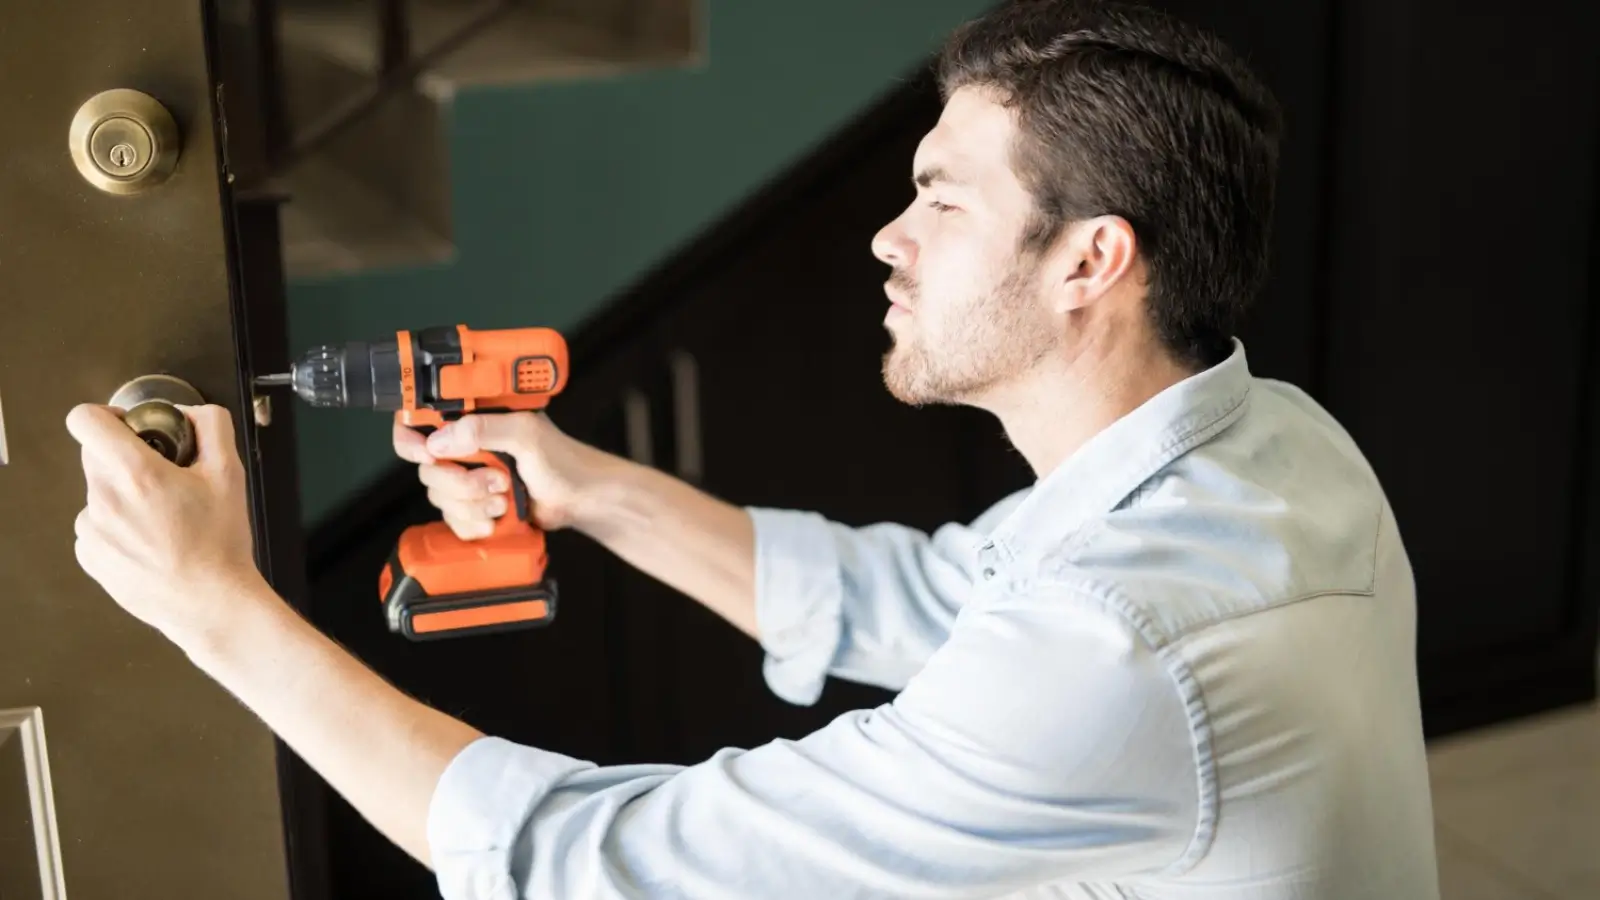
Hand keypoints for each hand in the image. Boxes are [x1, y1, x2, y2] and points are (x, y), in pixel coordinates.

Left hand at [67, 403, 267, 646]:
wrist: (210, 603)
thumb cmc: (220, 546)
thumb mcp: (231, 474)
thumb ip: (212, 427)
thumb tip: (190, 414)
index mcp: (137, 474)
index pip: (85, 420)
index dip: (106, 416)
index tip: (126, 427)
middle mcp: (105, 500)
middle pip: (96, 456)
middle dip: (127, 459)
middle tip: (163, 478)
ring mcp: (93, 531)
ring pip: (99, 493)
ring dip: (124, 496)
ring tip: (163, 520)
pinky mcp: (90, 556)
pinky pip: (97, 527)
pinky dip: (119, 528)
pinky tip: (151, 542)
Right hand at [394, 412, 614, 538]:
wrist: (581, 500)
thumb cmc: (563, 461)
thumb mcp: (526, 435)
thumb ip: (484, 429)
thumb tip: (440, 439)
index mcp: (474, 421)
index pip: (419, 423)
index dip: (412, 441)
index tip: (429, 455)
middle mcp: (465, 448)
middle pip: (428, 469)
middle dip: (461, 483)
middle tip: (497, 481)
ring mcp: (468, 479)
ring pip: (440, 498)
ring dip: (474, 504)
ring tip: (506, 498)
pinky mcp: (474, 507)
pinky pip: (453, 522)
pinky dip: (476, 524)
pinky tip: (500, 516)